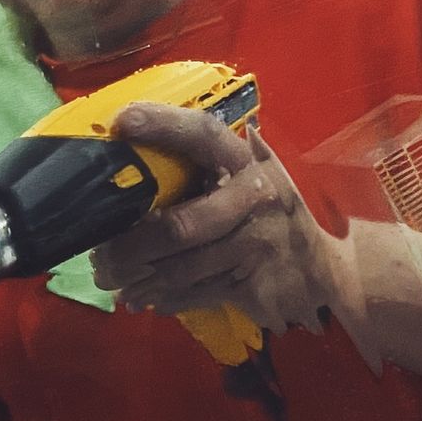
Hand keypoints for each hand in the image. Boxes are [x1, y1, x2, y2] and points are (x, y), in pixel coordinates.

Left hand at [92, 103, 349, 334]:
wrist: (323, 270)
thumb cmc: (276, 213)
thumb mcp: (261, 173)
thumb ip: (220, 155)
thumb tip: (151, 125)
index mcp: (249, 166)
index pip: (204, 135)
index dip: (164, 126)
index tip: (122, 121)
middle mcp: (253, 203)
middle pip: (178, 227)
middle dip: (130, 246)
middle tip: (98, 254)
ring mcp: (253, 249)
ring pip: (180, 269)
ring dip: (136, 277)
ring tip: (109, 277)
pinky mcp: (251, 286)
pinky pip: (194, 294)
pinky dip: (161, 299)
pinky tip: (140, 298)